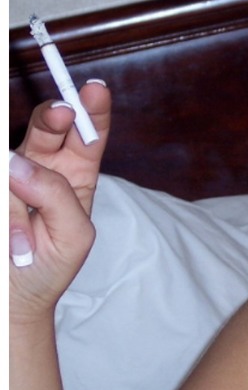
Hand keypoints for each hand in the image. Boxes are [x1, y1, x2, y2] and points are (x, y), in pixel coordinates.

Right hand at [9, 80, 110, 322]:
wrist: (10, 299)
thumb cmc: (48, 267)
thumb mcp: (74, 237)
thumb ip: (59, 197)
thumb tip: (22, 164)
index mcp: (75, 175)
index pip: (88, 135)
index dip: (94, 111)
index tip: (96, 90)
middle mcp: (42, 167)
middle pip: (48, 127)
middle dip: (55, 117)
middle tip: (62, 114)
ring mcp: (9, 176)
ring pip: (13, 162)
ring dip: (17, 205)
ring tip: (20, 244)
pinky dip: (5, 220)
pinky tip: (10, 245)